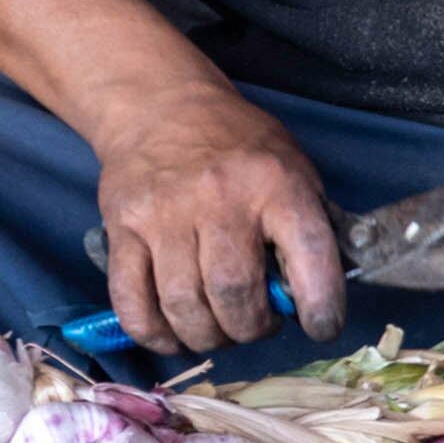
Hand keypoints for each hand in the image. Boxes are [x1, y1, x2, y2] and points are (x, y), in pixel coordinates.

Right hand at [89, 92, 344, 355]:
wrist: (160, 106)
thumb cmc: (239, 147)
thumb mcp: (294, 167)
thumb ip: (310, 225)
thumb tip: (317, 294)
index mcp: (276, 184)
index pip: (308, 255)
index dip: (321, 305)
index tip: (321, 327)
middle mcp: (219, 199)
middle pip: (234, 293)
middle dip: (251, 329)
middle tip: (256, 325)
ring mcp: (164, 215)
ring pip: (183, 305)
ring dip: (206, 336)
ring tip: (218, 329)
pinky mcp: (121, 228)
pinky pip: (132, 301)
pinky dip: (153, 333)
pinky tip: (172, 335)